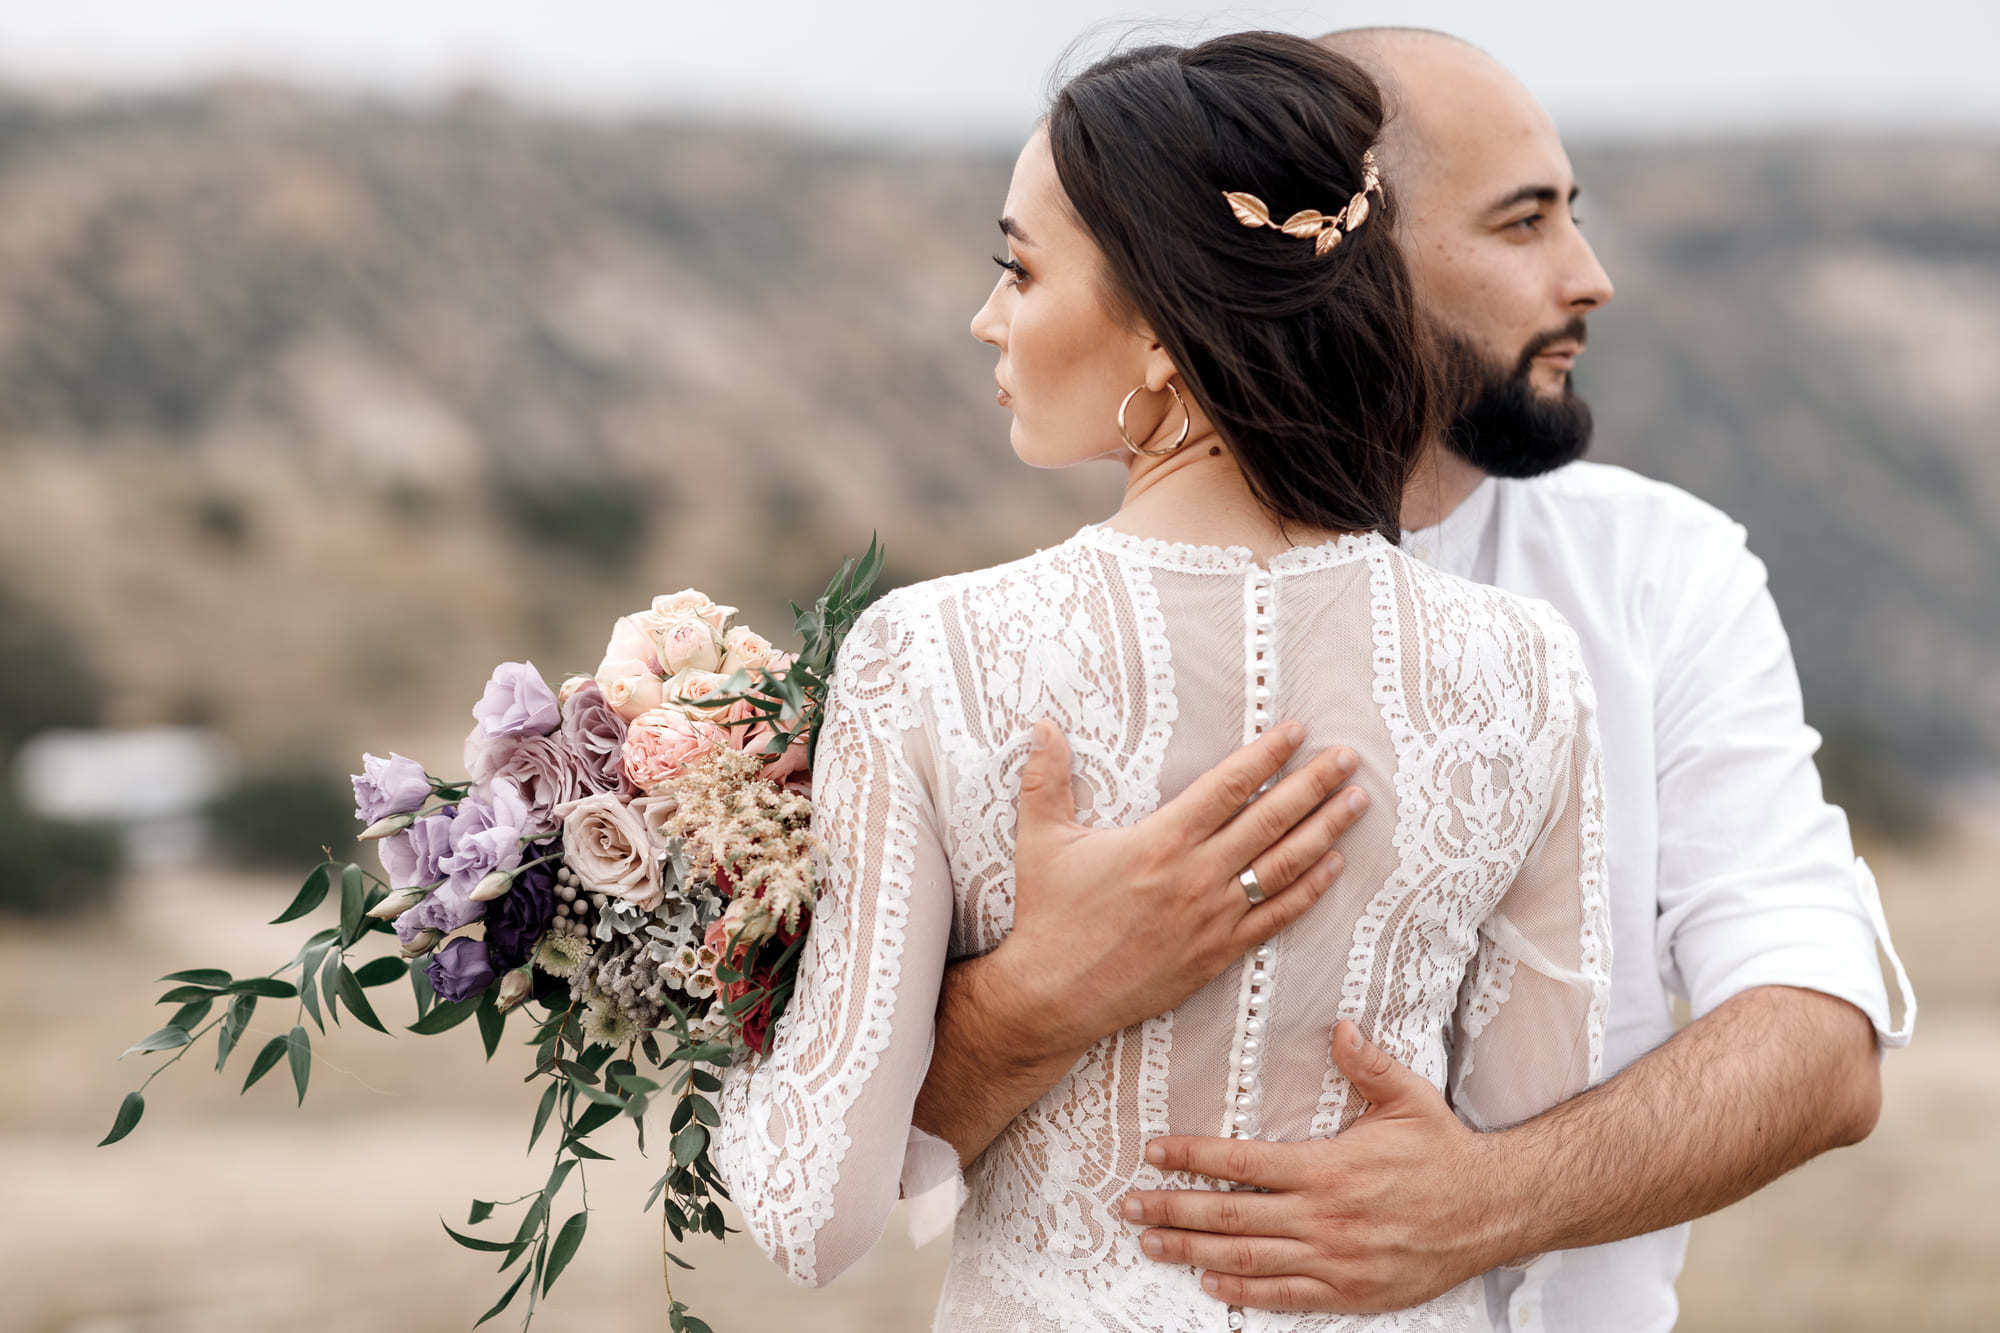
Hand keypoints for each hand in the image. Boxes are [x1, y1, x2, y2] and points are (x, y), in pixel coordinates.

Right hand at [995, 719, 1367, 1052]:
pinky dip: (1309, 890)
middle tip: (1347, 758)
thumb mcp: (1042, 840)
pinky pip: (1275, 917)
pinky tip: (1333, 866)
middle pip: (1269, 820)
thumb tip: (1042, 726)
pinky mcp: (1218, 953)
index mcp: (1159, 841)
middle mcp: (1195, 875)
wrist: (1055, 996)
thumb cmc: (1049, 915)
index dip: (1266, 756)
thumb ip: (1046, 779)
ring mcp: (1212, 917)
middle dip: (1314, 784)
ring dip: (1325, 830)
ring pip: (1283, 866)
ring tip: (1356, 802)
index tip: (1297, 732)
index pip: (1227, 787)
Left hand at [1120, 1022, 1521, 1312]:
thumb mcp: (1408, 1097)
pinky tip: (1210, 1281)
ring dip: (1192, 1251)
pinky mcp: (1351, 1291)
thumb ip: (1367, 1063)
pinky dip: (1243, 1290)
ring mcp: (1335, 1260)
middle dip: (1173, 1209)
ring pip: (1247, 1257)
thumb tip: (1337, 1026)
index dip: (1192, 1157)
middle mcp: (1324, 1217)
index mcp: (1328, 1168)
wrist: (1495, 1210)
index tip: (1155, 1153)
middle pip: (1230, 1215)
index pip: (1241, 1161)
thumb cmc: (1446, 1152)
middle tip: (1131, 1205)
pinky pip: (1285, 1295)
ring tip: (1151, 1242)